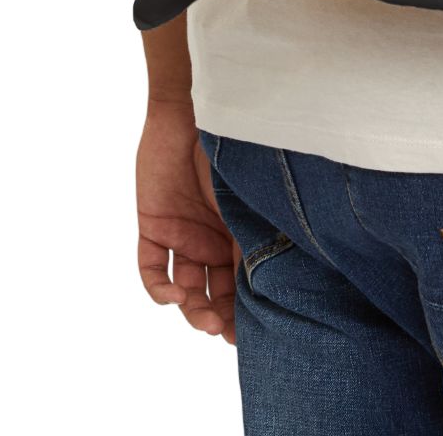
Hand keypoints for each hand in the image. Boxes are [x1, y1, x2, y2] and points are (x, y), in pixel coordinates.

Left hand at [137, 96, 238, 345]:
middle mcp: (209, 239)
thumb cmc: (233, 146)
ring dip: (191, 309)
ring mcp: (180, 235)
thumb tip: (292, 272)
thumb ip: (263, 230)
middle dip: (218, 317)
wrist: (196, 110)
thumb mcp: (252, 196)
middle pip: (212, 292)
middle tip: (223, 332)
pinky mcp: (153, 226)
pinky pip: (150, 269)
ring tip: (202, 317)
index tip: (249, 333)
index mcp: (237, 233)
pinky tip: (173, 295)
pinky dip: (158, 289)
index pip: (240, 282)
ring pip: (183, 288)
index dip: (242, 311)